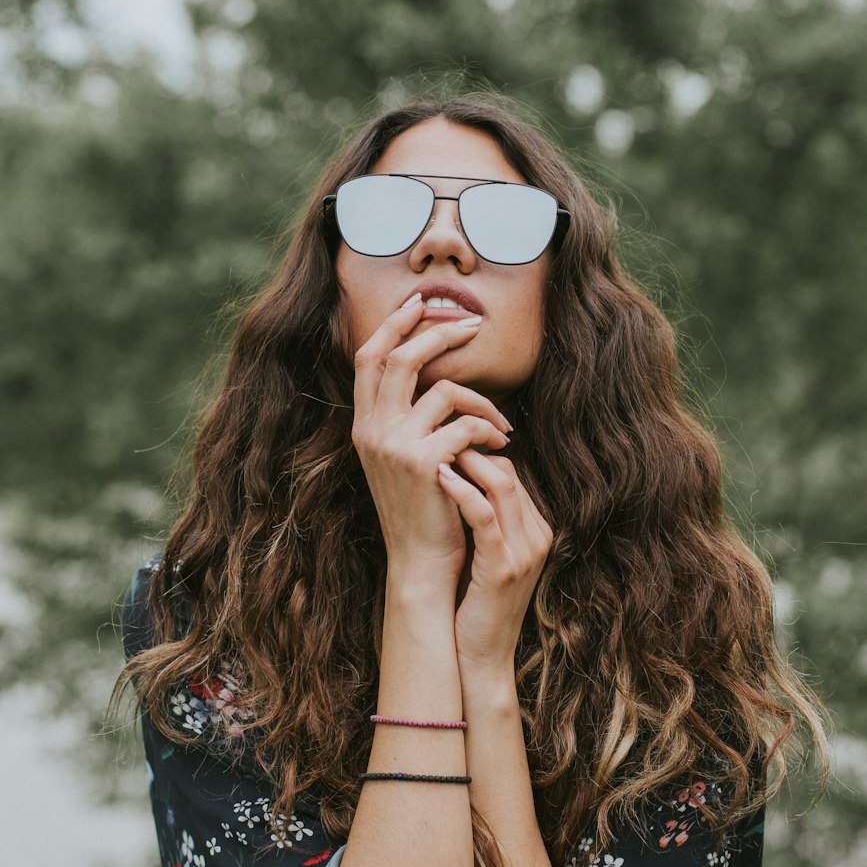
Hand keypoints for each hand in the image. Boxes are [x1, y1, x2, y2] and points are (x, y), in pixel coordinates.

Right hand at [351, 296, 511, 587]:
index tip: (422, 303)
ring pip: (443, 389)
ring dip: (483, 400)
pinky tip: (501, 449)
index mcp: (363, 426)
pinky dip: (489, 431)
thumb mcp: (405, 460)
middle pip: (401, 357)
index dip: (394, 324)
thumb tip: (438, 378)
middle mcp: (370, 431)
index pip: (369, 357)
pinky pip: (465, 424)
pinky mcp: (422, 462)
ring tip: (503, 426)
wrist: (421, 563)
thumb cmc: (424, 512)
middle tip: (474, 326)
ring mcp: (392, 446)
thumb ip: (410, 420)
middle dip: (438, 334)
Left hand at [436, 450, 553, 668]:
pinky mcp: (504, 566)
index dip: (476, 454)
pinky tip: (438, 476)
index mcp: (536, 531)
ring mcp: (525, 552)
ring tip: (433, 450)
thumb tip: (451, 481)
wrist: (480, 658)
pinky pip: (484, 514)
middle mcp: (538, 537)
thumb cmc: (473, 605)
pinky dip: (461, 489)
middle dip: (471, 450)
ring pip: (501, 484)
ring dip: (465, 462)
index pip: (510, 474)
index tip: (440, 445)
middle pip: (508, 472)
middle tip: (433, 439)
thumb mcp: (484, 557)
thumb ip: (480, 523)